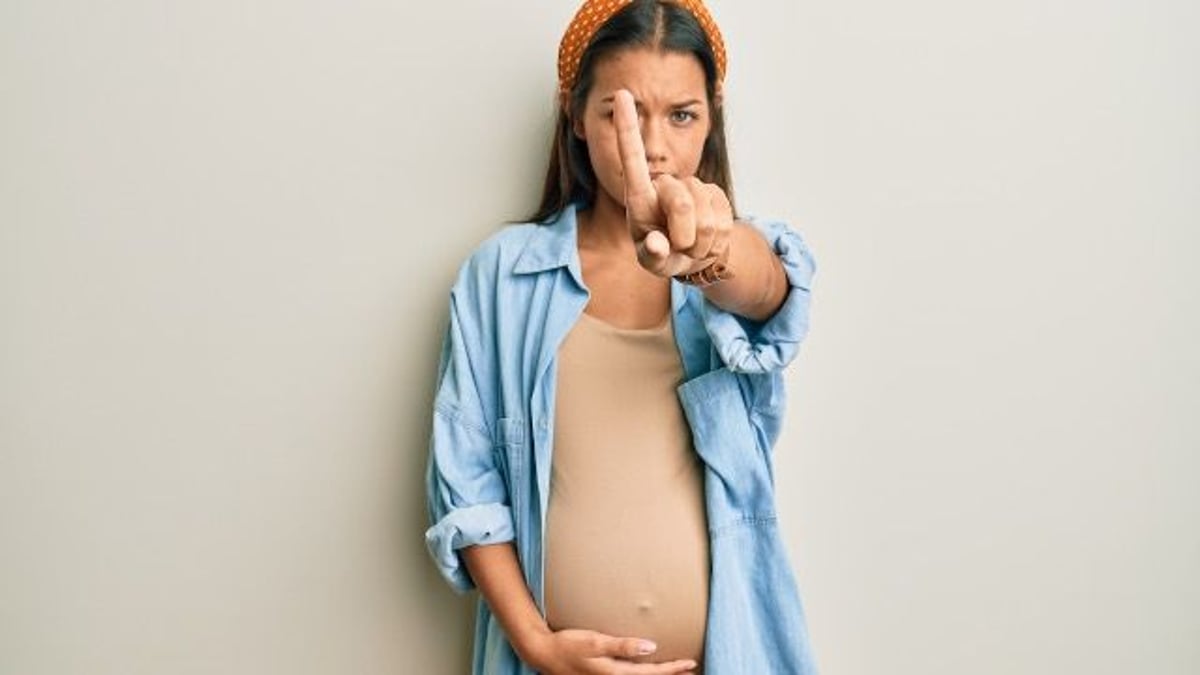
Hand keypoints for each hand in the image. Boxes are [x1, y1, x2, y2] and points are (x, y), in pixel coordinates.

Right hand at [525, 627, 697, 674]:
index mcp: (615, 673)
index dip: (672, 669)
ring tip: (674, 671)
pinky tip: (644, 669)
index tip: (690, 662)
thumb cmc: (568, 645)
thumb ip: (622, 646)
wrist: (543, 654)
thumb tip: (650, 647)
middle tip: (690, 670)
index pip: (651, 673)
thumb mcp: (595, 642)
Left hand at [613, 88, 732, 277]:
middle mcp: (666, 184)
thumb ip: (652, 256)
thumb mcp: (652, 260)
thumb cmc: (663, 254)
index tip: (621, 93)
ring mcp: (694, 188)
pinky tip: (706, 240)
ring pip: (705, 218)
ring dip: (699, 244)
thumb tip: (658, 245)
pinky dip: (714, 243)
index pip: (632, 156)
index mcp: (641, 195)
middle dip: (682, 235)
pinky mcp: (717, 196)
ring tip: (689, 245)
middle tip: (679, 247)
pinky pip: (723, 222)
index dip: (628, 126)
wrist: (693, 256)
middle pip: (680, 202)